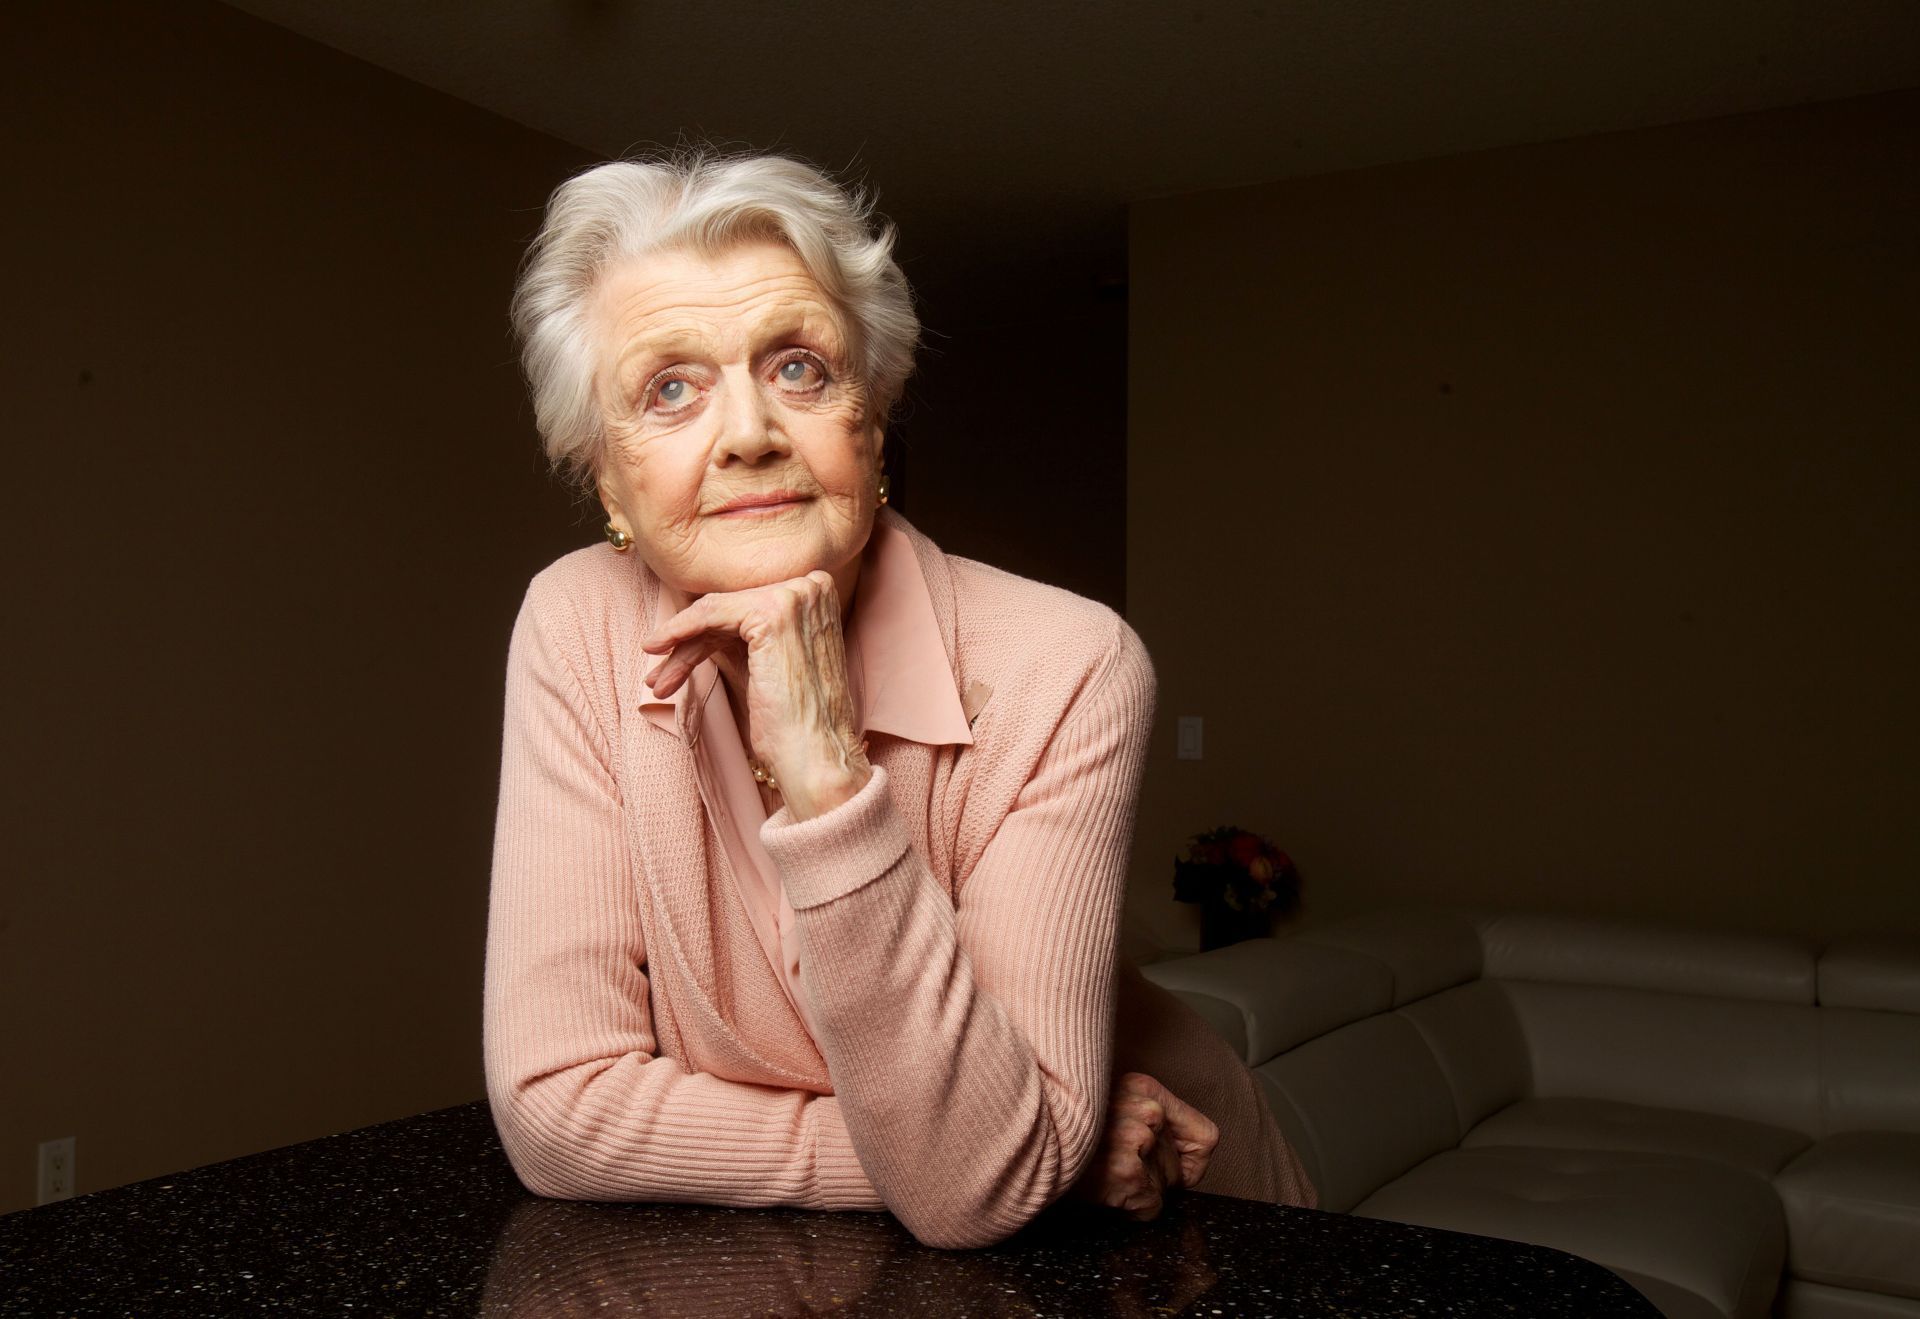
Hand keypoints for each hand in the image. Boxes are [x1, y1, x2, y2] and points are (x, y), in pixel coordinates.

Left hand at [640, 570, 870, 819]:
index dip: (710, 632)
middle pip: (730, 608)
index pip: (747, 605)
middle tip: (662, 676)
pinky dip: (678, 630)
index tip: (678, 657)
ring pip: (716, 610)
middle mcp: (811, 587)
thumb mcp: (769, 663)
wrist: (815, 756)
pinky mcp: (773, 613)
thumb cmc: (795, 720)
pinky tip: (656, 648)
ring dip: (678, 645)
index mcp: (817, 595)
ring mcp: (795, 597)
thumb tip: (699, 621)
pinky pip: (709, 613)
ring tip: (657, 681)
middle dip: (691, 642)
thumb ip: (744, 634)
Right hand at [1073, 1071, 1219, 1220]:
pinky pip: (1151, 1208)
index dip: (1188, 1160)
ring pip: (1166, 1190)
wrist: (1024, 1143)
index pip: (1206, 1136)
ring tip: (1105, 1172)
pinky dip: (1130, 1210)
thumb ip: (1148, 1115)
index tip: (1164, 1164)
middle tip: (1116, 1165)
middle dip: (1156, 1177)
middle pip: (1182, 1169)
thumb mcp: (1111, 1102)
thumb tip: (1195, 1151)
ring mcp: (1138, 1142)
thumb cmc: (1065, 1127)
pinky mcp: (1129, 1175)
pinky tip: (1105, 1189)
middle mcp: (1147, 1111)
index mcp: (1145, 1088)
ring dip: (1139, 1191)